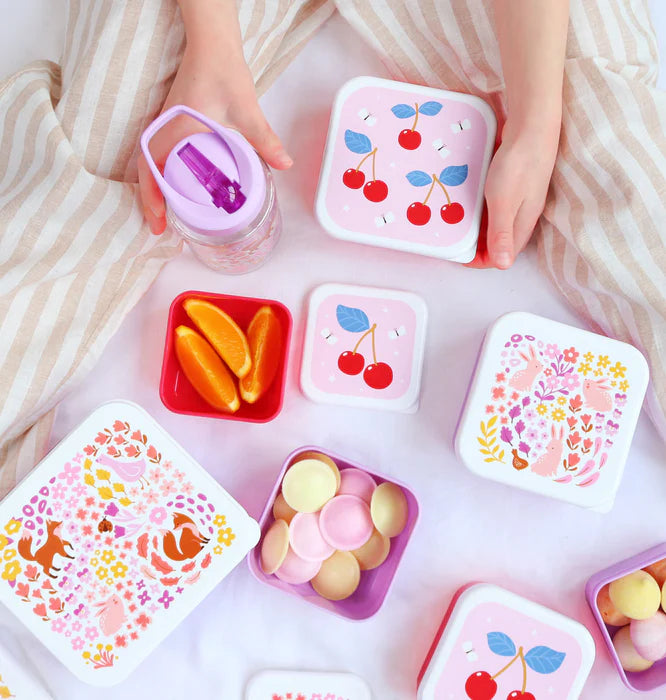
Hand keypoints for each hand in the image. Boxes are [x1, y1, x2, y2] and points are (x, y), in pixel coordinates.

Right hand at [138, 46, 291, 234]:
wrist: (214, 45)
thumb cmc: (223, 72)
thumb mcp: (247, 111)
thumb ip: (264, 140)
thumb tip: (285, 164)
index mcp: (175, 130)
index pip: (151, 169)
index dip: (151, 198)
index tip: (158, 222)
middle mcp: (165, 129)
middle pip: (147, 171)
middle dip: (151, 201)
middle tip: (162, 227)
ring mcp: (167, 126)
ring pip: (151, 163)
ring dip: (155, 188)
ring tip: (166, 213)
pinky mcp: (174, 123)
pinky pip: (160, 152)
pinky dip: (162, 172)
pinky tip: (177, 185)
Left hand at [467, 122, 559, 268]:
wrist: (533, 126)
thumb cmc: (519, 164)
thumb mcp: (504, 203)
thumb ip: (501, 234)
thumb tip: (503, 265)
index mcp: (522, 225)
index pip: (501, 256)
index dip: (479, 260)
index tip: (459, 254)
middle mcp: (523, 215)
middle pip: (498, 241)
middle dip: (477, 246)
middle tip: (455, 239)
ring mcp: (520, 199)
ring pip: (496, 223)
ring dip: (478, 228)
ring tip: (458, 223)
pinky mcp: (515, 184)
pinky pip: (496, 205)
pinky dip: (482, 210)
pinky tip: (470, 202)